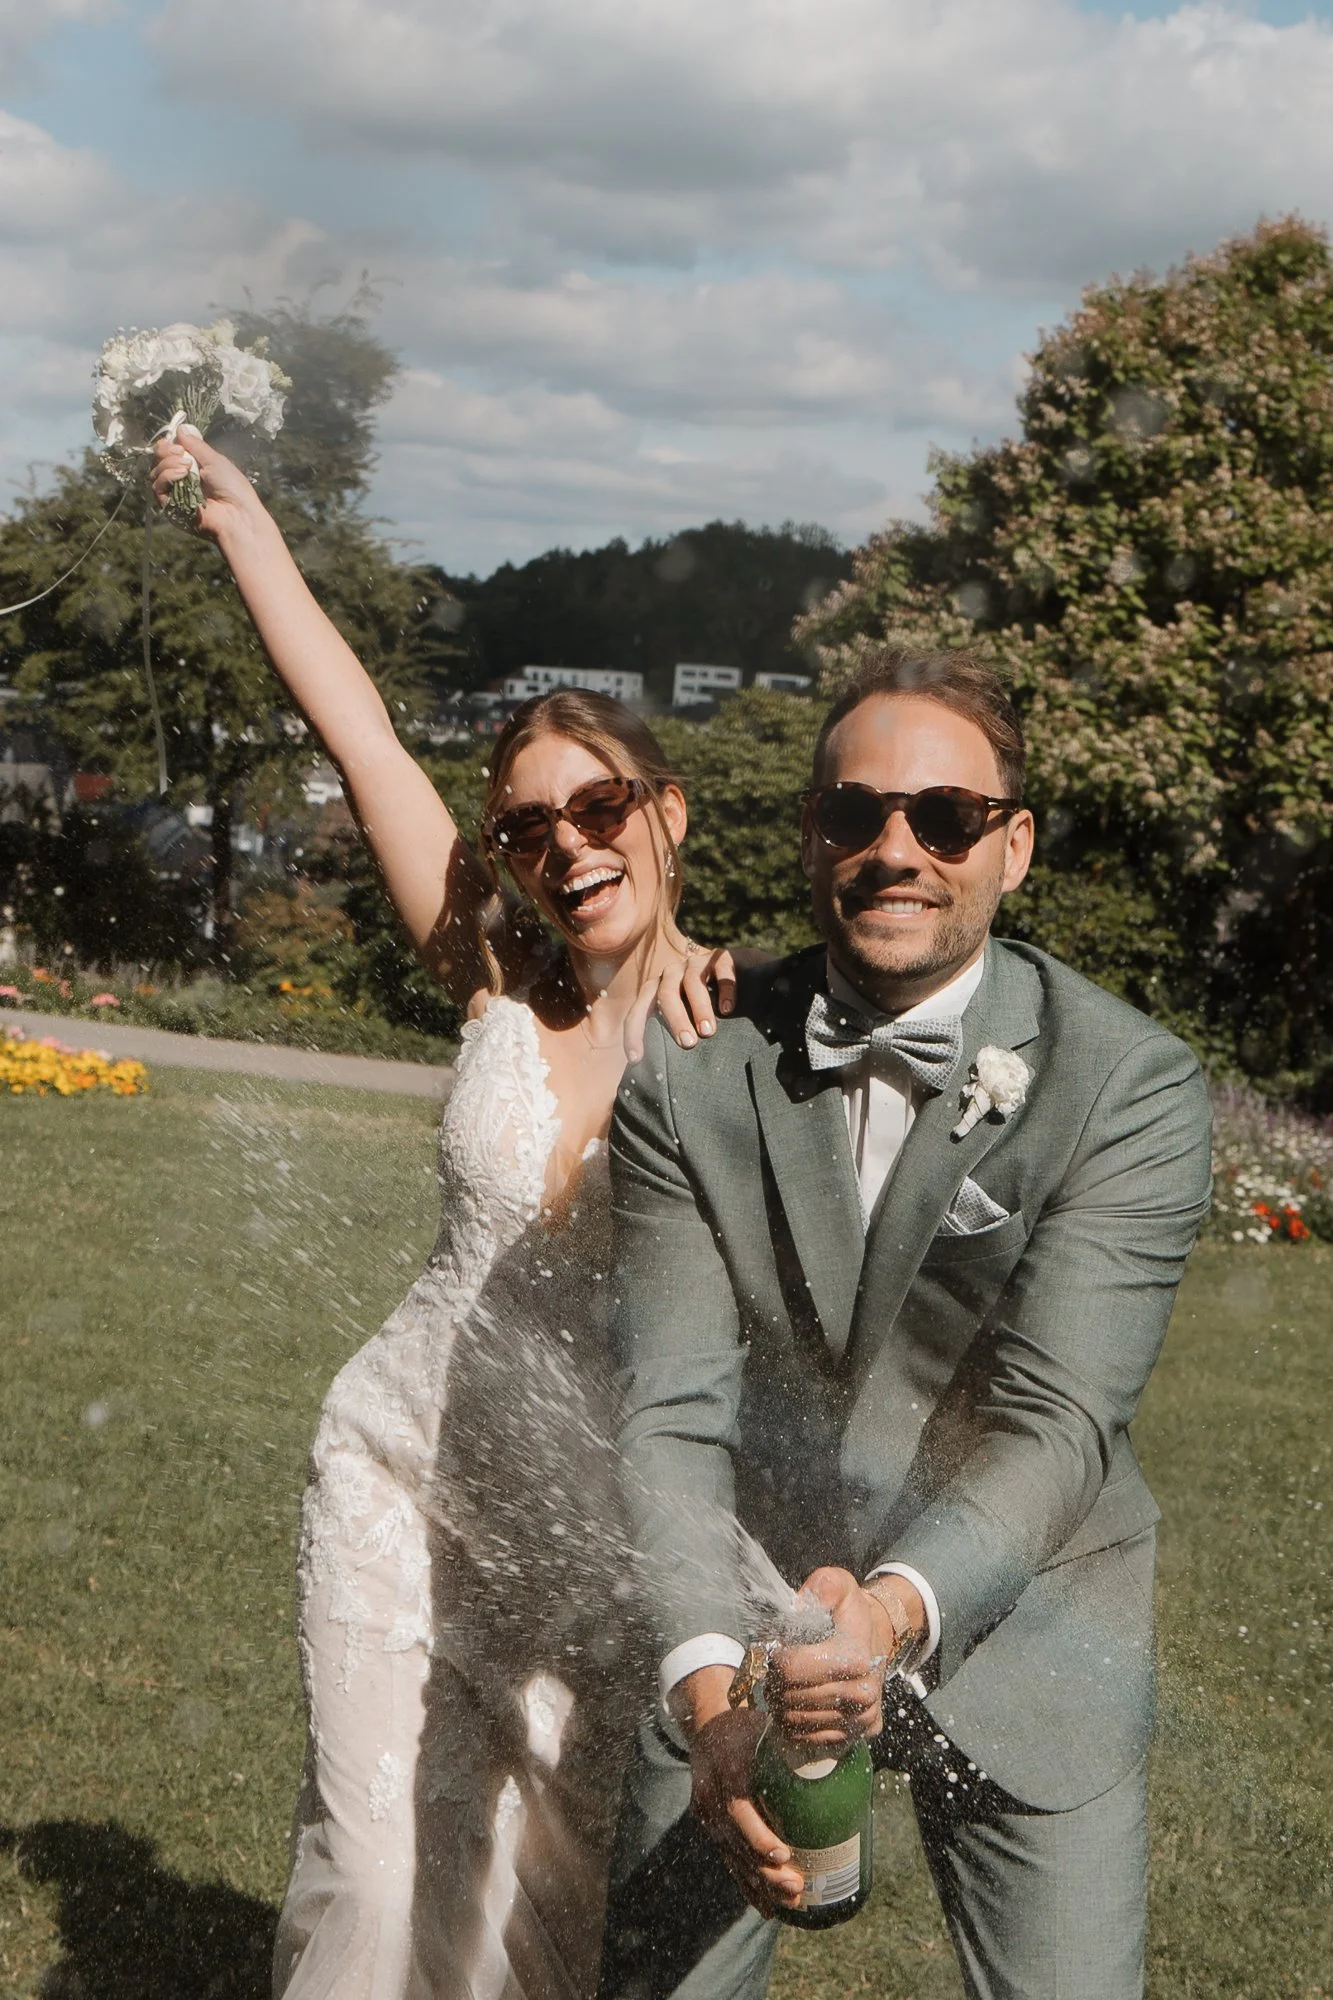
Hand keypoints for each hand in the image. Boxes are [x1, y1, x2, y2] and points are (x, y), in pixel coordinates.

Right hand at [150, 428, 262, 539]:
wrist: (238, 514)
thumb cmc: (233, 488)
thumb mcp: (215, 460)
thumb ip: (196, 445)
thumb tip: (180, 429)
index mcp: (191, 469)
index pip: (168, 454)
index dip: (167, 445)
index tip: (176, 441)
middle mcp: (180, 481)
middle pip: (158, 461)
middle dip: (165, 452)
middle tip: (180, 453)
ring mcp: (174, 494)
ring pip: (155, 473)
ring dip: (168, 464)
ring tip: (187, 466)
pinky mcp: (170, 507)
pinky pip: (157, 488)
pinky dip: (167, 477)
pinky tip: (182, 475)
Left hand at [623, 942, 737, 1062]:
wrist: (745, 974)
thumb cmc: (710, 1008)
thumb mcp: (689, 1022)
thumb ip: (675, 1037)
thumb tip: (656, 1076)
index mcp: (658, 991)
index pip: (638, 1010)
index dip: (634, 1033)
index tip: (636, 1059)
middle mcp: (673, 974)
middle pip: (665, 994)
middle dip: (675, 1020)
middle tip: (688, 1044)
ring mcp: (696, 962)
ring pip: (692, 982)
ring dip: (699, 1007)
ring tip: (709, 1032)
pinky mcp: (722, 956)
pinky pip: (720, 969)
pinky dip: (724, 989)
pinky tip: (728, 1009)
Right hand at [673, 1670, 804, 1915]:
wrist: (707, 1723)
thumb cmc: (749, 1726)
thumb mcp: (768, 1729)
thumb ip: (798, 1746)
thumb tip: (848, 1759)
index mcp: (727, 1768)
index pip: (738, 1810)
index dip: (759, 1837)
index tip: (784, 1855)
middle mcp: (711, 1794)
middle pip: (736, 1842)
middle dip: (766, 1871)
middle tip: (797, 1887)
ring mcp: (705, 1812)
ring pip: (732, 1857)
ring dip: (760, 1885)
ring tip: (792, 1901)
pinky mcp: (708, 1825)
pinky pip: (728, 1859)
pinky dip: (747, 1885)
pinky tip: (766, 1907)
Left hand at [766, 1566, 919, 1749]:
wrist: (876, 1637)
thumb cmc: (850, 1612)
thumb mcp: (838, 1586)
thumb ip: (822, 1586)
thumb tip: (800, 1604)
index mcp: (855, 1658)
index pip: (793, 1669)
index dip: (776, 1658)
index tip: (777, 1648)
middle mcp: (863, 1693)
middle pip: (792, 1698)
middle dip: (776, 1682)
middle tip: (776, 1668)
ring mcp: (862, 1718)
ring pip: (798, 1722)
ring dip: (782, 1704)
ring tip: (785, 1684)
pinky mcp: (859, 1734)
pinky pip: (812, 1740)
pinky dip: (796, 1726)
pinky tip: (796, 1705)